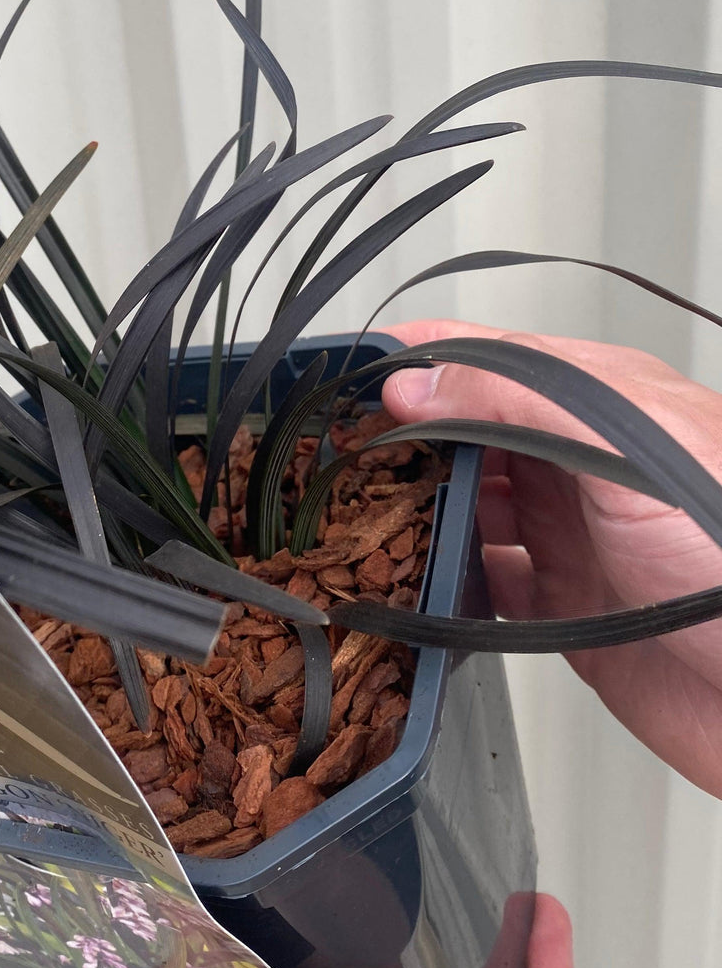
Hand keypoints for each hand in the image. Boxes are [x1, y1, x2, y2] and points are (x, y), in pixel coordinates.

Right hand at [381, 319, 721, 797]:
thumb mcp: (626, 447)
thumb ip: (521, 399)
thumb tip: (422, 382)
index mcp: (601, 404)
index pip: (494, 358)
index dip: (424, 358)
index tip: (358, 367)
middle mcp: (579, 466)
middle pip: (470, 432)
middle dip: (405, 434)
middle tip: (340, 446)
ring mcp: (570, 536)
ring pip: (468, 506)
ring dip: (417, 508)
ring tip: (362, 512)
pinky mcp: (563, 608)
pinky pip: (482, 586)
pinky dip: (441, 584)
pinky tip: (413, 584)